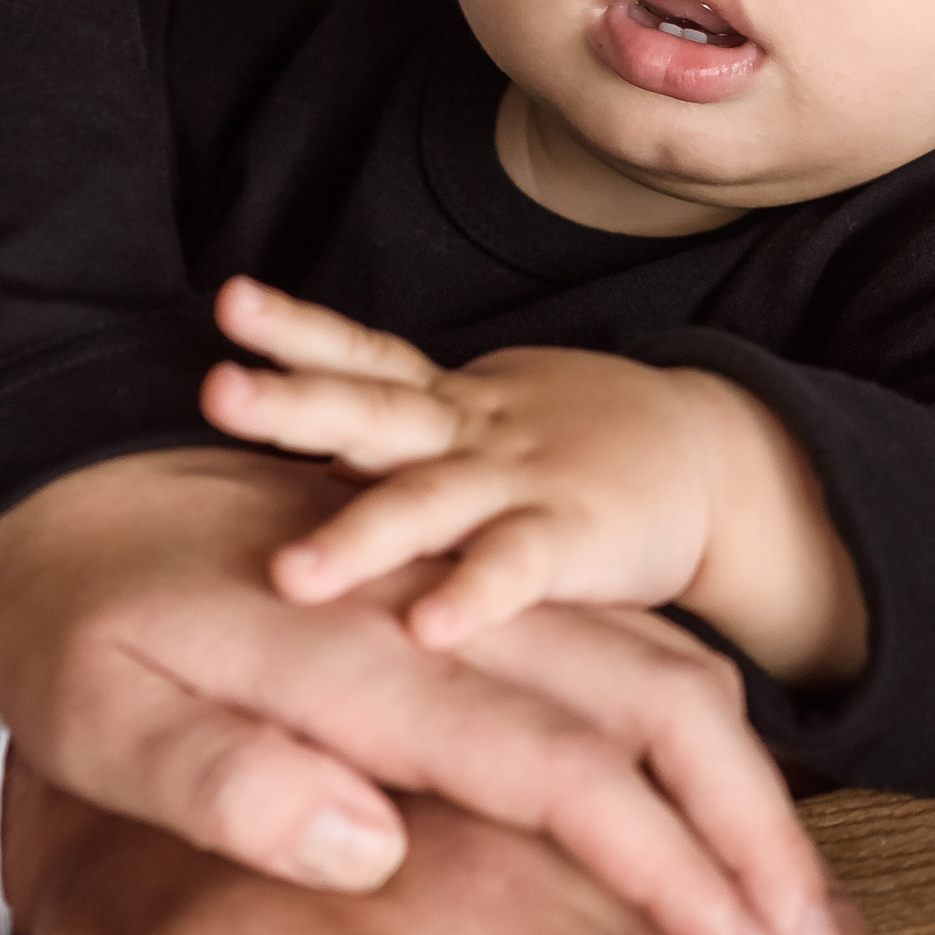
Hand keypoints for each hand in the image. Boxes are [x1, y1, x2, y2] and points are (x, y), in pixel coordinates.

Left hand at [0, 450, 847, 934]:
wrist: (65, 482)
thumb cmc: (68, 625)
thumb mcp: (93, 716)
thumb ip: (226, 781)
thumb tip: (377, 851)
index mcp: (361, 659)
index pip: (558, 772)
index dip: (669, 873)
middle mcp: (446, 614)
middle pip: (657, 714)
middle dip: (757, 842)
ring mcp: (472, 593)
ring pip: (660, 680)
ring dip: (747, 799)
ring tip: (808, 921)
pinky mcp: (479, 595)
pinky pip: (626, 659)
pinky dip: (704, 748)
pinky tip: (736, 830)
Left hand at [203, 277, 866, 678]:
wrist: (717, 463)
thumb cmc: (582, 453)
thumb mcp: (489, 428)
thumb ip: (403, 451)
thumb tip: (293, 481)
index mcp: (449, 405)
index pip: (365, 355)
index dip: (297, 329)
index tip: (229, 303)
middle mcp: (472, 432)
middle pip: (374, 408)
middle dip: (293, 402)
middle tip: (217, 391)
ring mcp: (522, 481)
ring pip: (429, 501)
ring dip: (360, 536)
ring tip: (291, 574)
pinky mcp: (573, 538)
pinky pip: (515, 568)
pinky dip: (474, 597)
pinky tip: (428, 630)